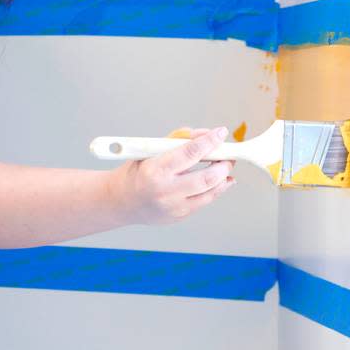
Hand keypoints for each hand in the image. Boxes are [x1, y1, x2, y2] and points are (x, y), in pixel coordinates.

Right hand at [106, 126, 235, 224]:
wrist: (121, 201)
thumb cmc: (136, 172)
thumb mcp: (149, 150)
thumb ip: (176, 140)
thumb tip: (202, 135)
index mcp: (155, 170)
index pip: (190, 153)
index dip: (209, 141)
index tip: (220, 132)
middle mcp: (166, 190)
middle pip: (207, 177)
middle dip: (223, 164)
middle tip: (228, 155)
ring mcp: (174, 206)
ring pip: (211, 192)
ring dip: (223, 178)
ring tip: (226, 167)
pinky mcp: (180, 216)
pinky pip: (204, 201)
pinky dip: (215, 190)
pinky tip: (221, 182)